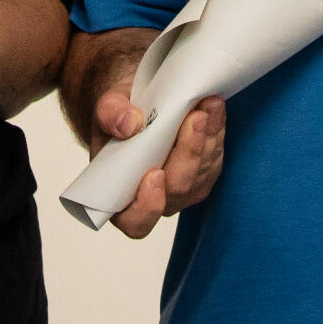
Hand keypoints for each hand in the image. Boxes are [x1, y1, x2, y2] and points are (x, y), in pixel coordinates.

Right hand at [94, 89, 225, 239]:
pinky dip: (215, 134)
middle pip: (178, 189)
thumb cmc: (119, 115)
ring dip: (208, 137)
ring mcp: (181, 191)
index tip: (155, 173)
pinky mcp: (202, 175)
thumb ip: (110, 114)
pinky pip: (213, 161)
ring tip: (209, 103)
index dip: (148, 205)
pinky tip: (214, 110)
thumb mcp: (107, 107)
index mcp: (119, 196)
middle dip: (189, 151)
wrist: (137, 105)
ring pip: (201, 174)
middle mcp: (152, 201)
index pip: (135, 220)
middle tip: (196, 116)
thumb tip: (130, 124)